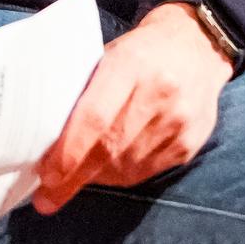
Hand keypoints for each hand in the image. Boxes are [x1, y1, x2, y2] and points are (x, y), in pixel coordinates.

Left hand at [31, 2, 234, 214]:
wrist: (198, 45)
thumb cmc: (140, 52)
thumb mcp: (108, 55)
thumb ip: (83, 91)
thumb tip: (48, 139)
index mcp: (130, 64)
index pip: (95, 117)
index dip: (68, 152)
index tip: (46, 176)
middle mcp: (159, 93)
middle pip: (109, 148)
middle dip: (73, 177)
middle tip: (47, 198)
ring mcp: (179, 121)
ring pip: (126, 167)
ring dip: (96, 178)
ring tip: (75, 177)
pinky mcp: (190, 143)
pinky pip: (146, 172)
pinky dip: (120, 176)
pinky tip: (107, 170)